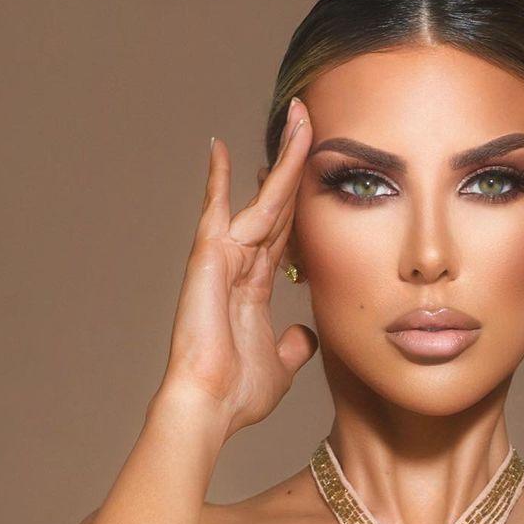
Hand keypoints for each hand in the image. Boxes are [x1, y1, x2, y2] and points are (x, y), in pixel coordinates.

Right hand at [156, 99, 317, 439]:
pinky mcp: (208, 261)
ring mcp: (222, 260)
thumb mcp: (281, 366)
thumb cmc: (237, 393)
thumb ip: (294, 347)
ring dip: (282, 159)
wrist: (211, 406)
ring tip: (300, 117)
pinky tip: (221, 147)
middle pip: (275, 204)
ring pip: (261, 199)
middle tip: (308, 119)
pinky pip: (217, 210)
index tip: (315, 169)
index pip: (284, 232)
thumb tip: (307, 337)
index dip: (300, 199)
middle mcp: (237, 267)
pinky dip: (218, 179)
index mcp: (253, 287)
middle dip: (293, 162)